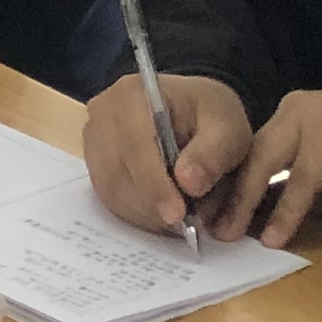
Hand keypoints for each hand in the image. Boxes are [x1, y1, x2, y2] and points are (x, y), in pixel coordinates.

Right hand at [84, 70, 249, 238]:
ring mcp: (93, 140)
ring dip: (146, 214)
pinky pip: (110, 198)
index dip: (154, 183)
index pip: (135, 143)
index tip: (178, 214)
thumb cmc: (210, 116)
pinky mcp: (95, 164)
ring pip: (111, 190)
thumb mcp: (228, 127)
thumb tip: (190, 184)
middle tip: (186, 226)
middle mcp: (102, 114)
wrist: (192, 113)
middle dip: (152, 205)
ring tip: (180, 222)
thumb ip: (214, 153)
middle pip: (118, 171)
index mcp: (132, 95)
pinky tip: (163, 217)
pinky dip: (138, 214)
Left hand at [214, 83, 321, 248]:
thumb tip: (270, 214)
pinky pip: (300, 183)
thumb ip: (303, 190)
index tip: (212, 211)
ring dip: (245, 204)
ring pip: (265, 166)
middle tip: (209, 226)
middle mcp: (293, 115)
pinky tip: (273, 238)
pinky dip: (285, 213)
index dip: (231, 184)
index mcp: (292, 117)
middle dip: (227, 193)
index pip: (250, 152)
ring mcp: (310, 124)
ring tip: (229, 234)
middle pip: (249, 157)